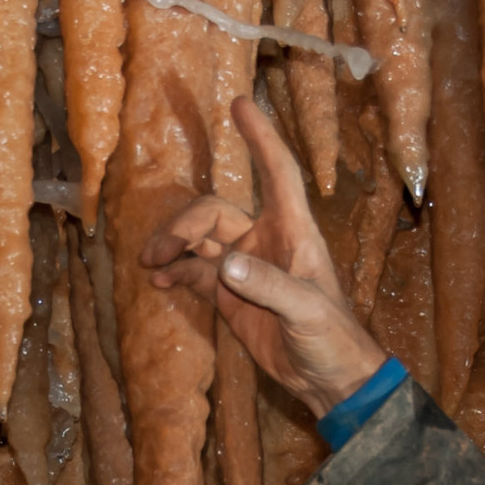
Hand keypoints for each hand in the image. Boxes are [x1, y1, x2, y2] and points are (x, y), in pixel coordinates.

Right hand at [139, 94, 386, 419]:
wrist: (330, 381)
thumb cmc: (334, 338)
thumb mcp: (307, 311)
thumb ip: (269, 286)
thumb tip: (227, 266)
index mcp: (294, 231)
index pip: (277, 172)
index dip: (261, 137)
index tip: (239, 103)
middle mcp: (266, 240)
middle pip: (215, 213)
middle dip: (184, 226)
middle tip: (157, 252)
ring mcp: (246, 267)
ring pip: (200, 240)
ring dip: (173, 247)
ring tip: (150, 263)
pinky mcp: (232, 296)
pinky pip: (196, 272)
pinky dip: (176, 272)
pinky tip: (158, 281)